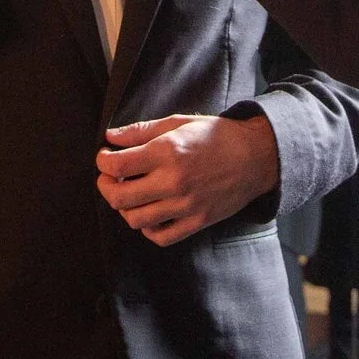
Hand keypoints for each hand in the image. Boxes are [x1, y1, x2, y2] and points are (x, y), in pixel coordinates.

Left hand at [95, 113, 279, 245]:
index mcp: (168, 152)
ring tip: (129, 193)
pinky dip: (147, 228)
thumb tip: (110, 137)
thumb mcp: (178, 122)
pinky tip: (150, 213)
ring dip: (124, 207)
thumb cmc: (216, 136)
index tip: (105, 156)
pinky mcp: (197, 223)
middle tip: (109, 177)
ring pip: (135, 219)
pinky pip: (160, 236)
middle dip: (105, 186)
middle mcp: (174, 181)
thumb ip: (141, 131)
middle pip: (119, 197)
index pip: (116, 165)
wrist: (256, 157)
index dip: (102, 161)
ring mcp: (185, 206)